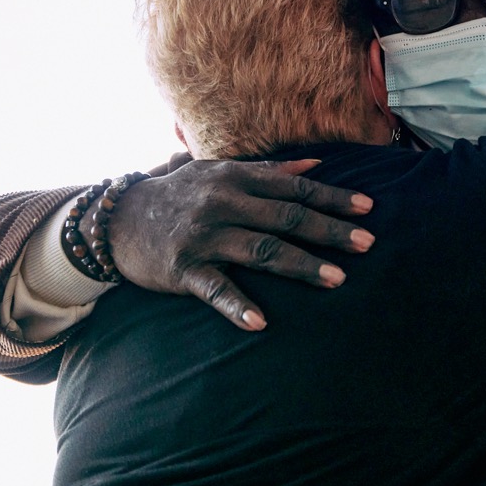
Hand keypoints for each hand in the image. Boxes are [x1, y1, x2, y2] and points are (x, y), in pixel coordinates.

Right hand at [93, 159, 372, 330]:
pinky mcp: (182, 268)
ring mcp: (203, 236)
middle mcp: (222, 202)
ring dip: (301, 265)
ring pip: (261, 251)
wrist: (117, 220)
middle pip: (286, 217)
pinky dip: (238, 306)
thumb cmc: (179, 195)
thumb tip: (316, 163)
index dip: (332, 198)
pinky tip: (261, 322)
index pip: (294, 188)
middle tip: (367, 245)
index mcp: (235, 177)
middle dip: (329, 231)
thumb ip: (268, 170)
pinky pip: (215, 289)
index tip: (368, 210)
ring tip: (336, 279)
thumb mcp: (220, 172)